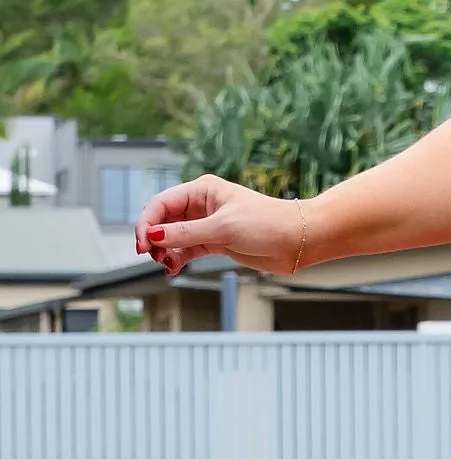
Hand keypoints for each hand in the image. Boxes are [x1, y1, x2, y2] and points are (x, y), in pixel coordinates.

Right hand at [137, 177, 306, 278]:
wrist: (298, 241)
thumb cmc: (267, 224)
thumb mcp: (223, 228)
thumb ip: (186, 234)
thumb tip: (153, 236)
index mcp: (202, 190)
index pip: (162, 203)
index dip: (147, 223)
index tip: (143, 244)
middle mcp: (201, 205)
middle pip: (163, 220)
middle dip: (153, 238)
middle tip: (151, 256)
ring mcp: (207, 224)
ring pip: (173, 237)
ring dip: (164, 250)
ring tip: (165, 264)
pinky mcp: (215, 242)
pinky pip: (186, 250)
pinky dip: (177, 258)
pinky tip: (173, 268)